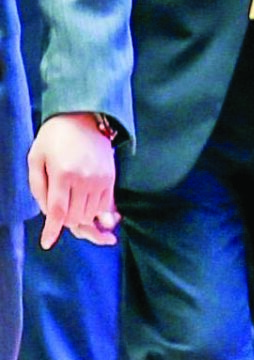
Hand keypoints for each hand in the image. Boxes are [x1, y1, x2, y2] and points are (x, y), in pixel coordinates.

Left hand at [29, 113, 117, 247]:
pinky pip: (104, 206)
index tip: (46, 243)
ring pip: (90, 215)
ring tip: (74, 211)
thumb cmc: (54, 137)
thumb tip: (47, 213)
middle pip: (74, 217)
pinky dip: (96, 214)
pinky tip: (92, 213)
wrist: (84, 116)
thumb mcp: (36, 158)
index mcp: (63, 173)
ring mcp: (100, 179)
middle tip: (58, 216)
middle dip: (64, 222)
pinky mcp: (110, 178)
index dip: (52, 230)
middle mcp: (84, 179)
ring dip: (80, 218)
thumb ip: (38, 188)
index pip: (58, 211)